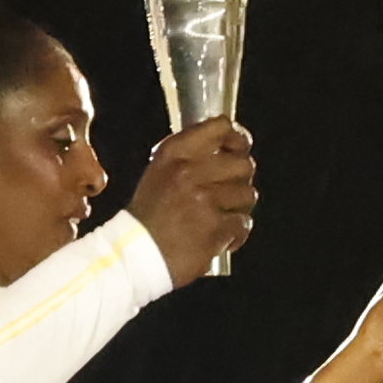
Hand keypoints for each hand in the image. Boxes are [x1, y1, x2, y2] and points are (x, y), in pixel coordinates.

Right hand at [127, 119, 258, 285]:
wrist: (135, 254)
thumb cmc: (147, 217)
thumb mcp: (159, 173)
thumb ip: (189, 157)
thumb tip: (226, 148)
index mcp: (174, 154)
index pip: (219, 127)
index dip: (237, 138)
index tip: (238, 149)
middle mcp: (190, 171)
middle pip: (243, 163)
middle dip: (242, 179)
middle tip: (231, 192)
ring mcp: (204, 199)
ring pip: (248, 194)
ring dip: (239, 208)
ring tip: (222, 217)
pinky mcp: (215, 226)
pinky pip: (243, 223)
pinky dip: (236, 233)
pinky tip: (222, 238)